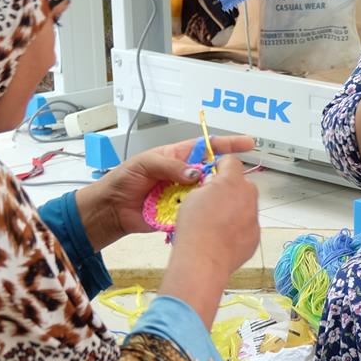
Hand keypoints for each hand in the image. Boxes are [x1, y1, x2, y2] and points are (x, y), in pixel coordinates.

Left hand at [75, 135, 254, 249]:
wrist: (112, 209)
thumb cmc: (124, 179)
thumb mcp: (145, 164)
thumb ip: (170, 165)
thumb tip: (195, 173)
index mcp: (178, 156)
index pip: (207, 147)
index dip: (229, 144)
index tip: (248, 144)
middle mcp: (184, 175)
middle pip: (212, 172)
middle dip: (225, 175)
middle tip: (233, 180)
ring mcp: (184, 195)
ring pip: (207, 194)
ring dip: (214, 197)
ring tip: (220, 199)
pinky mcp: (181, 213)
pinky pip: (197, 213)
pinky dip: (202, 214)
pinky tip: (208, 216)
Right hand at [160, 156, 261, 327]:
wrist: (204, 260)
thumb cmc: (195, 229)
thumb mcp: (192, 196)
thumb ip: (207, 185)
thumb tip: (212, 184)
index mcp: (232, 182)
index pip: (232, 161)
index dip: (220, 167)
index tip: (214, 175)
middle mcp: (248, 196)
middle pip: (243, 183)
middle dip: (230, 189)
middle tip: (212, 201)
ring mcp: (254, 217)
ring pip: (246, 205)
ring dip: (235, 208)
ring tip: (216, 222)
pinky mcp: (255, 235)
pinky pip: (248, 224)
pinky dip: (238, 227)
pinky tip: (223, 235)